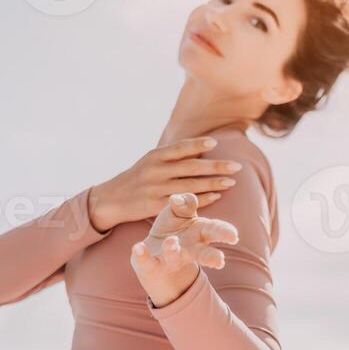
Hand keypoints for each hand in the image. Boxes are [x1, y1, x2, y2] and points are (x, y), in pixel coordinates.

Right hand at [88, 136, 242, 230]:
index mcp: (155, 156)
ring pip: (191, 185)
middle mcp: (156, 170)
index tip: (216, 143)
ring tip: (231, 182)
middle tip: (237, 166)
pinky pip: (184, 202)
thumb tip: (201, 149)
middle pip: (191, 167)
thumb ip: (172, 156)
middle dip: (216, 166)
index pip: (180, 147)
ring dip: (213, 183)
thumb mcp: (150, 161)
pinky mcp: (156, 206)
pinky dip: (202, 199)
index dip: (198, 145)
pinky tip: (217, 196)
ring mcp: (156, 188)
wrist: (112, 199)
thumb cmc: (137, 178)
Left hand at [129, 192, 238, 305]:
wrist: (152, 251)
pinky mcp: (153, 265)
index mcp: (200, 232)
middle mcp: (189, 249)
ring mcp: (171, 259)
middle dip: (211, 257)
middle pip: (203, 253)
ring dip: (173, 250)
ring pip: (174, 257)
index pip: (215, 230)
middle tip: (220, 261)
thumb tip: (178, 198)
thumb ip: (184, 203)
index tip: (234, 236)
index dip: (225, 233)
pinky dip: (143, 255)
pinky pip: (148, 261)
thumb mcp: (181, 211)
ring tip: (171, 241)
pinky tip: (138, 247)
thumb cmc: (174, 227)